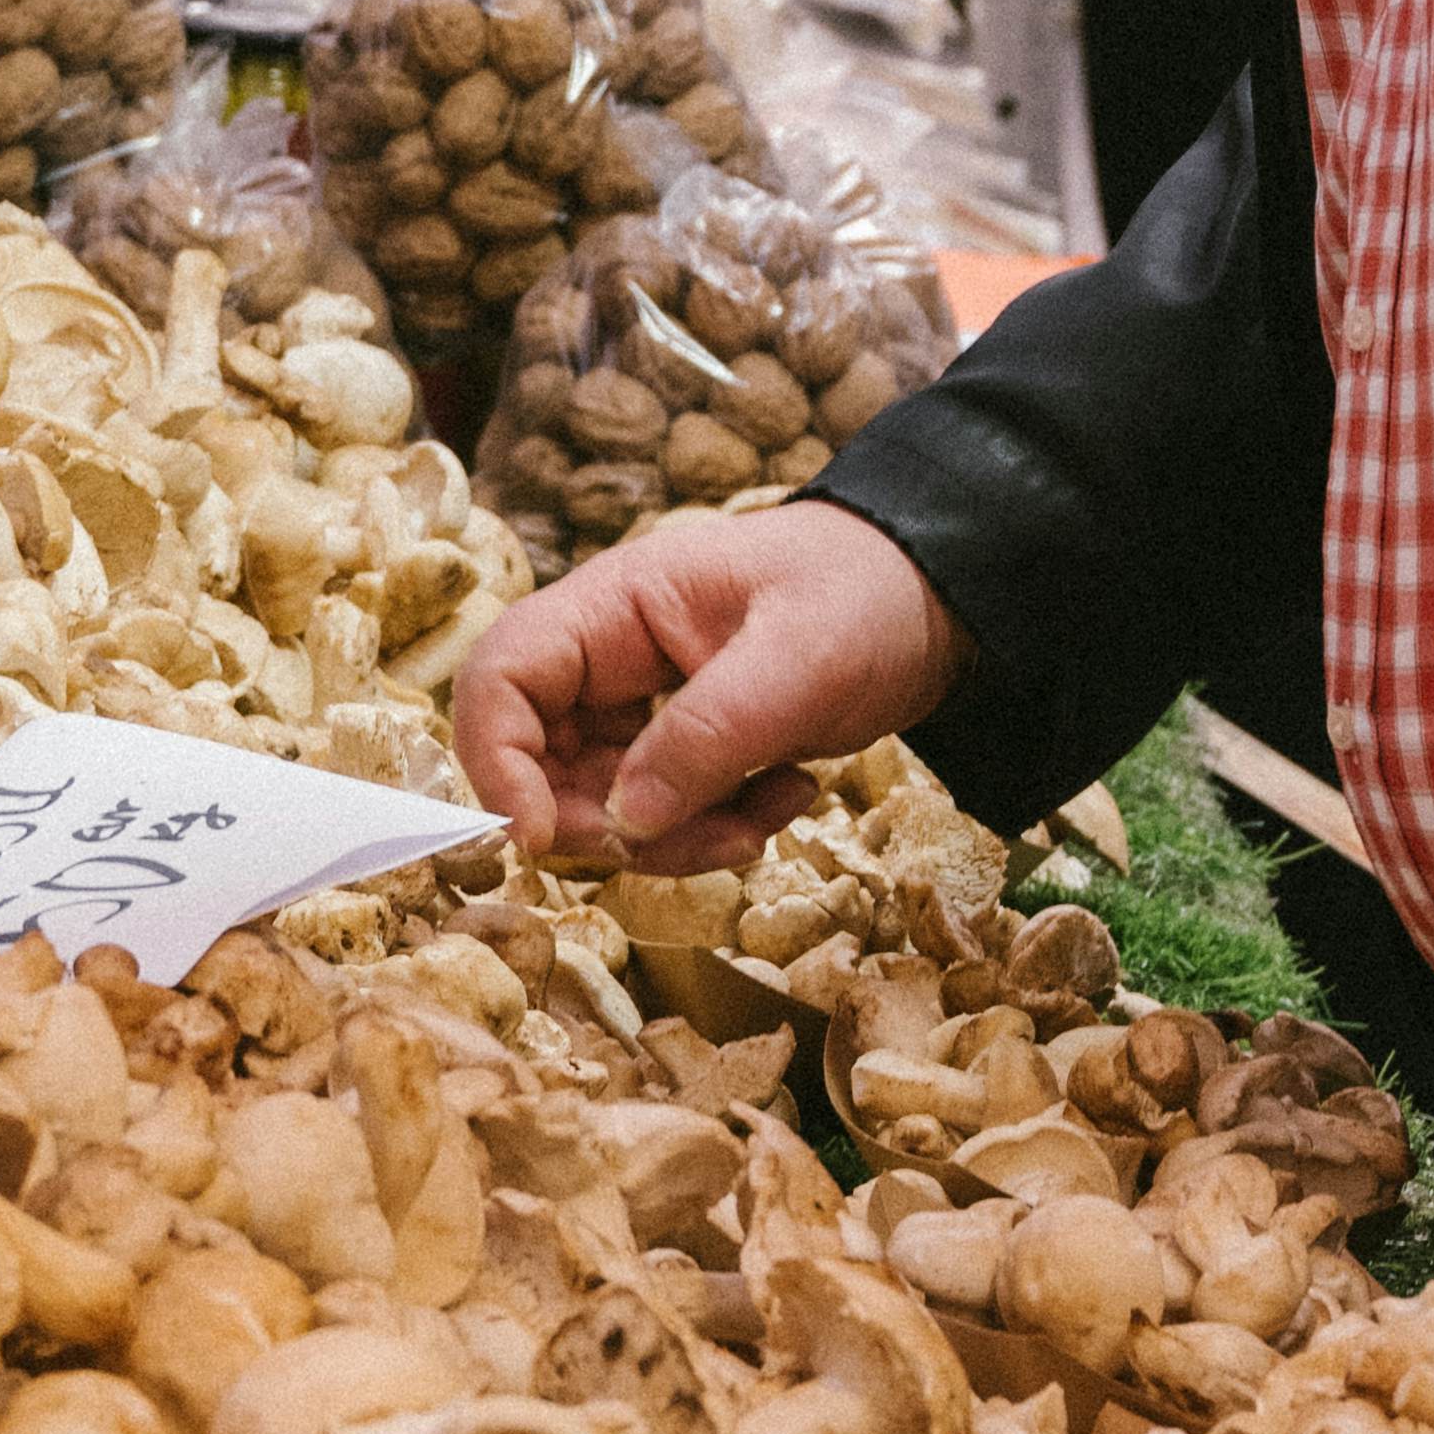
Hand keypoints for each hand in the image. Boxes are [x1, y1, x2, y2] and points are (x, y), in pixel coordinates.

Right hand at [451, 499, 965, 853]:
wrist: (935, 597)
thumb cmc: (866, 594)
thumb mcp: (799, 660)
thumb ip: (708, 736)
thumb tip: (624, 822)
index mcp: (614, 606)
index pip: (502, 677)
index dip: (498, 761)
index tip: (540, 838)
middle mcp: (610, 656)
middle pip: (541, 759)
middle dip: (605, 822)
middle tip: (700, 839)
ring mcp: (643, 705)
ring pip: (602, 801)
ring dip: (675, 836)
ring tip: (768, 815)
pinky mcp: (684, 746)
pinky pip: (662, 811)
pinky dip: (715, 828)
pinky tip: (788, 797)